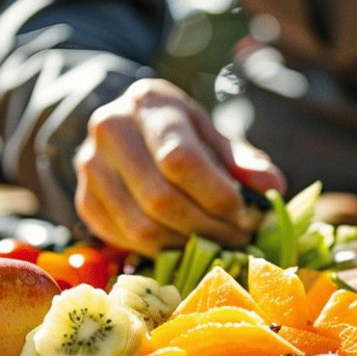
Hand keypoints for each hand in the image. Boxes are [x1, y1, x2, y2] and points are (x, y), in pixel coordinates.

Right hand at [74, 79, 285, 256]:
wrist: (126, 130)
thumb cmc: (180, 134)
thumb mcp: (213, 135)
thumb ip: (243, 161)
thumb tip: (271, 188)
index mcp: (149, 104)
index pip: (181, 159)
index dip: (217, 195)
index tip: (245, 213)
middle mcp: (110, 129)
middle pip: (161, 199)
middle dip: (208, 228)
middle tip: (239, 238)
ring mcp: (91, 168)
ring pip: (141, 228)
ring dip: (187, 246)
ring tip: (217, 244)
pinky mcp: (85, 202)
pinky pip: (126, 241)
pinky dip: (162, 251)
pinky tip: (187, 245)